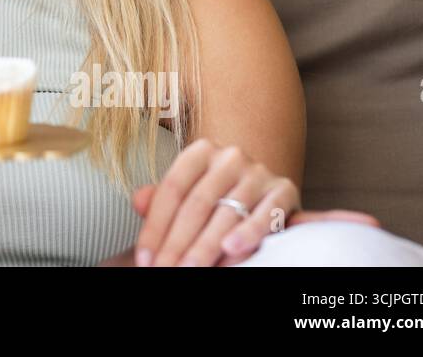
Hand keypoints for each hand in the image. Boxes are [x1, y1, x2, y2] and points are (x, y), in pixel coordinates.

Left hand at [129, 139, 380, 266]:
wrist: (264, 191)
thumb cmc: (218, 195)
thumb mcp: (188, 192)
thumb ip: (161, 199)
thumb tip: (138, 202)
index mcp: (201, 152)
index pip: (172, 189)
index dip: (155, 226)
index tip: (144, 259)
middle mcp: (230, 157)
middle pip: (197, 204)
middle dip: (176, 244)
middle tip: (164, 271)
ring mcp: (259, 173)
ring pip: (226, 214)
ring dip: (205, 247)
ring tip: (189, 270)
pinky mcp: (284, 191)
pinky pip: (264, 216)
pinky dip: (247, 234)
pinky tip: (230, 250)